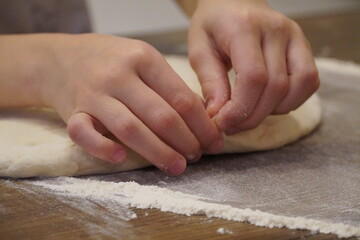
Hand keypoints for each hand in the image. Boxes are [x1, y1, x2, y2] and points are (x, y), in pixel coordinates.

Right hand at [35, 34, 222, 174]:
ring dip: (158, 152)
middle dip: (186, 142)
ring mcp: (93, 94)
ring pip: (130, 128)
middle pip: (161, 116)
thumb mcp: (143, 58)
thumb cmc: (111, 60)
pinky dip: (103, 148)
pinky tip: (121, 158)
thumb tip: (203, 117)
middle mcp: (119, 75)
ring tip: (177, 166)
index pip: (181, 98)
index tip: (214, 142)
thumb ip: (169, 84)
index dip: (203, 125)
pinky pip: (84, 134)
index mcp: (143, 58)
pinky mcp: (71, 112)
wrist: (60, 57)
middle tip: (197, 156)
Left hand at [187, 0, 319, 133]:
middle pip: (276, 87)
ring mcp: (295, 36)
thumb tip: (218, 116)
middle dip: (253, 116)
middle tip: (232, 126)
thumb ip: (210, 82)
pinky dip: (291, 101)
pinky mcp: (304, 46)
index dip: (240, 109)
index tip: (223, 124)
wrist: (232, 3)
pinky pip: (309, 82)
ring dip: (273, 111)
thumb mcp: (199, 51)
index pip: (253, 77)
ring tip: (249, 113)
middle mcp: (276, 29)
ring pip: (299, 86)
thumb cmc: (212, 27)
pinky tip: (268, 103)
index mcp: (244, 27)